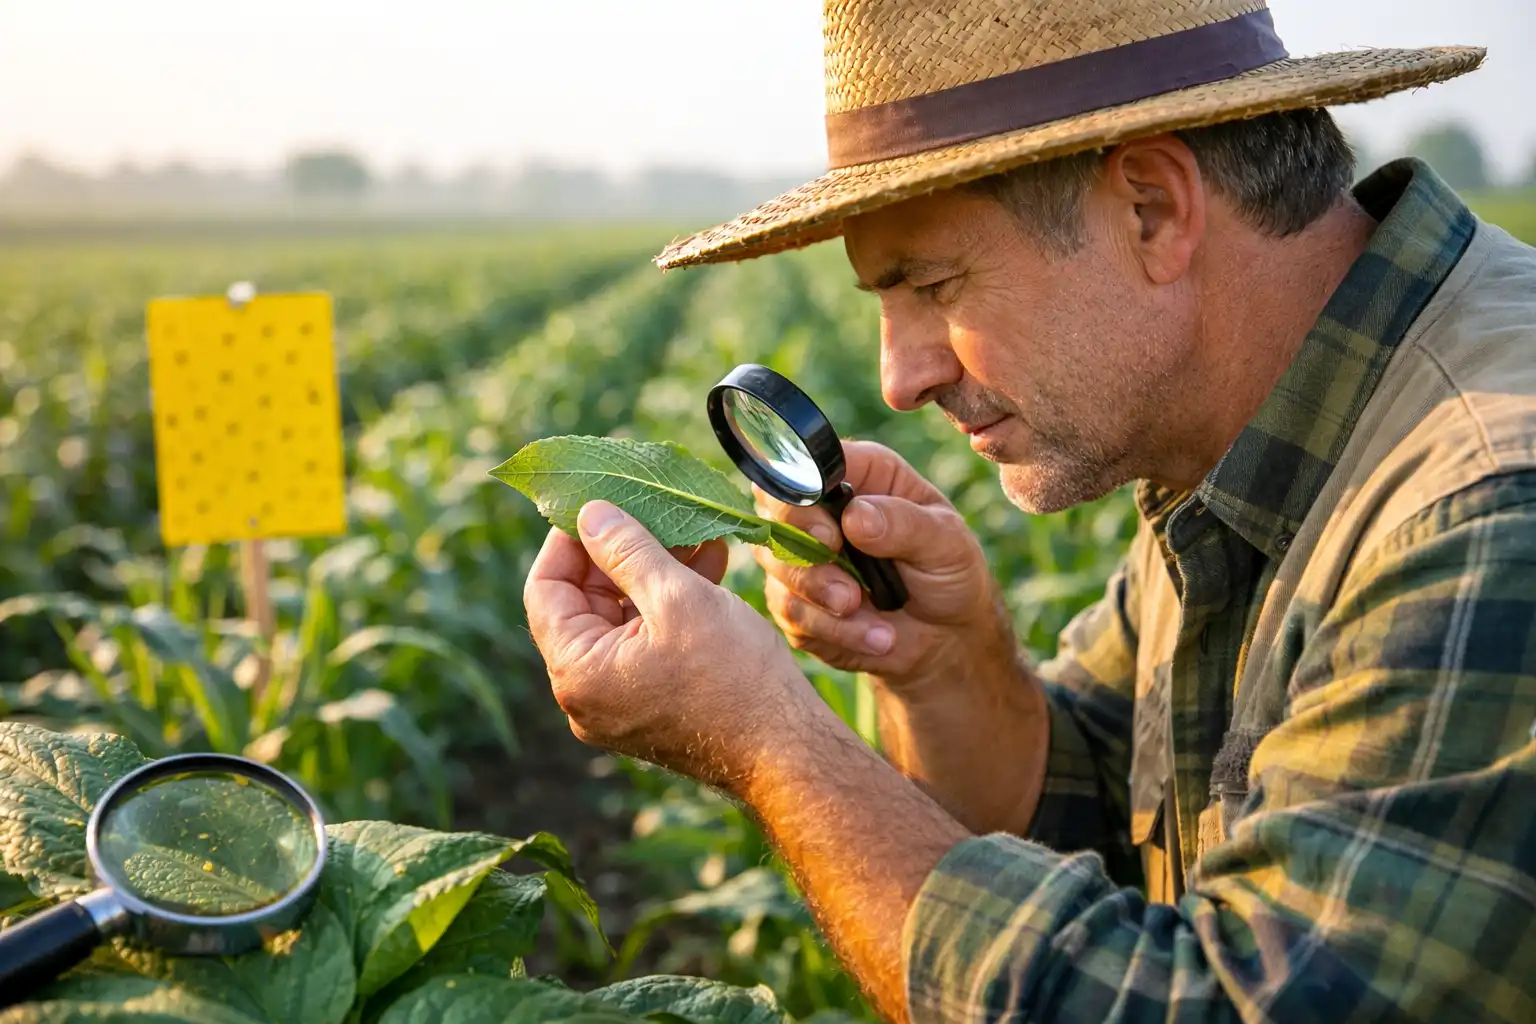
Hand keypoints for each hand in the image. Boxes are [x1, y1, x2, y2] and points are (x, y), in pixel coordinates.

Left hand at [524, 500, 817, 790]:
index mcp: (577, 673)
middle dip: (622, 552)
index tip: (599, 504)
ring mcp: (620, 703)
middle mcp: (587, 695)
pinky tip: (708, 566)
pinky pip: (648, 643)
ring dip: (654, 572)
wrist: (788, 752)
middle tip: (657, 510)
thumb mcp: (678, 597)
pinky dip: (671, 605)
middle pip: (584, 603)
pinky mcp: (653, 705)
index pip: (545, 590)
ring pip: (622, 619)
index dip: (567, 541)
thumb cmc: (734, 678)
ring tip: (695, 533)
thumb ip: (628, 550)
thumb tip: (591, 513)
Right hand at [753, 440, 1019, 695]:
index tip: (830, 537)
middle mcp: (823, 509)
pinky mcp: (797, 600)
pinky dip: (835, 631)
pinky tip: (876, 638)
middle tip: (848, 592)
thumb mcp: (946, 542)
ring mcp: (804, 555)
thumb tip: (856, 517)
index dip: (802, 495)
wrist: (946, 638)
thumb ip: (904, 524)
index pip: (807, 464)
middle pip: (774, 512)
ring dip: (823, 599)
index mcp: (860, 475)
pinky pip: (790, 612)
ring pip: (776, 565)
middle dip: (805, 557)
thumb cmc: (949, 572)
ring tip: (872, 618)